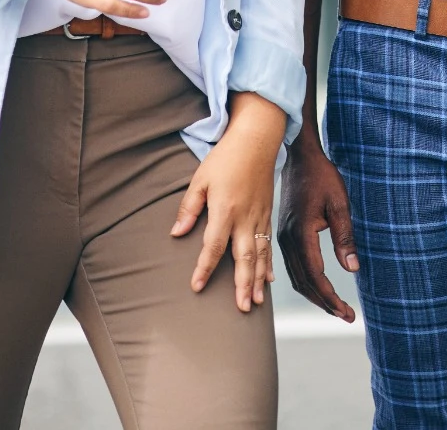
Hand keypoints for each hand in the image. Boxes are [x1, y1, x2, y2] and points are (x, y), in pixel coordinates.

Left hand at [172, 92, 287, 312]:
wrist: (257, 139)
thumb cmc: (226, 157)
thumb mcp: (200, 179)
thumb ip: (189, 208)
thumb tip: (177, 233)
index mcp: (225, 210)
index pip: (213, 246)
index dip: (204, 268)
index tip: (196, 286)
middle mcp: (245, 218)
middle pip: (244, 259)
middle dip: (243, 285)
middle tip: (242, 308)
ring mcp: (260, 217)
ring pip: (260, 255)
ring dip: (258, 280)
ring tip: (256, 302)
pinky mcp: (267, 213)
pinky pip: (269, 244)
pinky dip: (269, 263)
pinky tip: (269, 279)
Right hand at [277, 130, 358, 320]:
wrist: (299, 156)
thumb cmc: (322, 176)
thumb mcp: (340, 204)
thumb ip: (345, 237)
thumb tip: (352, 269)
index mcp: (301, 234)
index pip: (316, 276)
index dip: (330, 297)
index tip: (346, 312)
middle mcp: (287, 240)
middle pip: (304, 283)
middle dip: (325, 303)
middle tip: (346, 316)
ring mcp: (283, 238)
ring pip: (297, 277)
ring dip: (315, 295)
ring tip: (335, 308)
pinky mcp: (284, 234)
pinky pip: (293, 267)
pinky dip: (306, 282)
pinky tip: (316, 289)